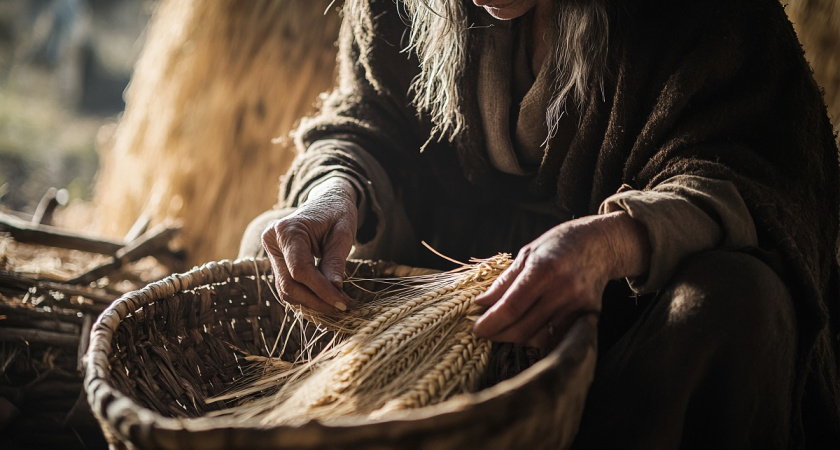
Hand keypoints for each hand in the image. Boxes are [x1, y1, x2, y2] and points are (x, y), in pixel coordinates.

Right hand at [261, 177, 357, 313]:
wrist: (327, 202)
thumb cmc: (338, 213)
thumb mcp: (343, 234)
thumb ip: (336, 261)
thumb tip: (335, 290)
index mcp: (287, 230)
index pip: (300, 270)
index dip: (321, 291)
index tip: (343, 303)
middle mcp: (273, 241)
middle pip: (289, 284)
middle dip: (316, 302)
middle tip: (342, 309)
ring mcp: (271, 252)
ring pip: (286, 290)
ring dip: (311, 304)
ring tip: (335, 308)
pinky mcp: (276, 262)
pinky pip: (288, 286)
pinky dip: (306, 298)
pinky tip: (325, 303)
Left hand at [473, 212, 649, 347]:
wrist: (602, 243)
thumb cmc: (560, 244)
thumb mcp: (527, 254)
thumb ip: (504, 282)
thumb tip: (482, 303)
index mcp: (543, 270)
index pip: (510, 308)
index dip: (490, 323)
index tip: (477, 329)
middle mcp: (563, 290)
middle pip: (523, 328)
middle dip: (499, 334)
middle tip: (487, 332)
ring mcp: (579, 305)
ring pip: (539, 338)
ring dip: (518, 338)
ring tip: (507, 328)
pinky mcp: (590, 315)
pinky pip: (558, 338)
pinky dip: (540, 337)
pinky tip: (530, 328)